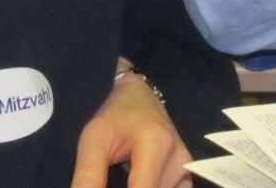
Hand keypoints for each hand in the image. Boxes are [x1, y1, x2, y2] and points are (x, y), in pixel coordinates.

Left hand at [71, 73, 191, 187]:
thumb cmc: (115, 116)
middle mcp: (178, 160)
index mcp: (155, 144)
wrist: (142, 97)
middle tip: (114, 177)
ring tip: (123, 176)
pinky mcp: (188, 177)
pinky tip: (136, 180)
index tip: (109, 186)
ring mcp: (187, 170)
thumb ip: (88, 176)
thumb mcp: (93, 139)